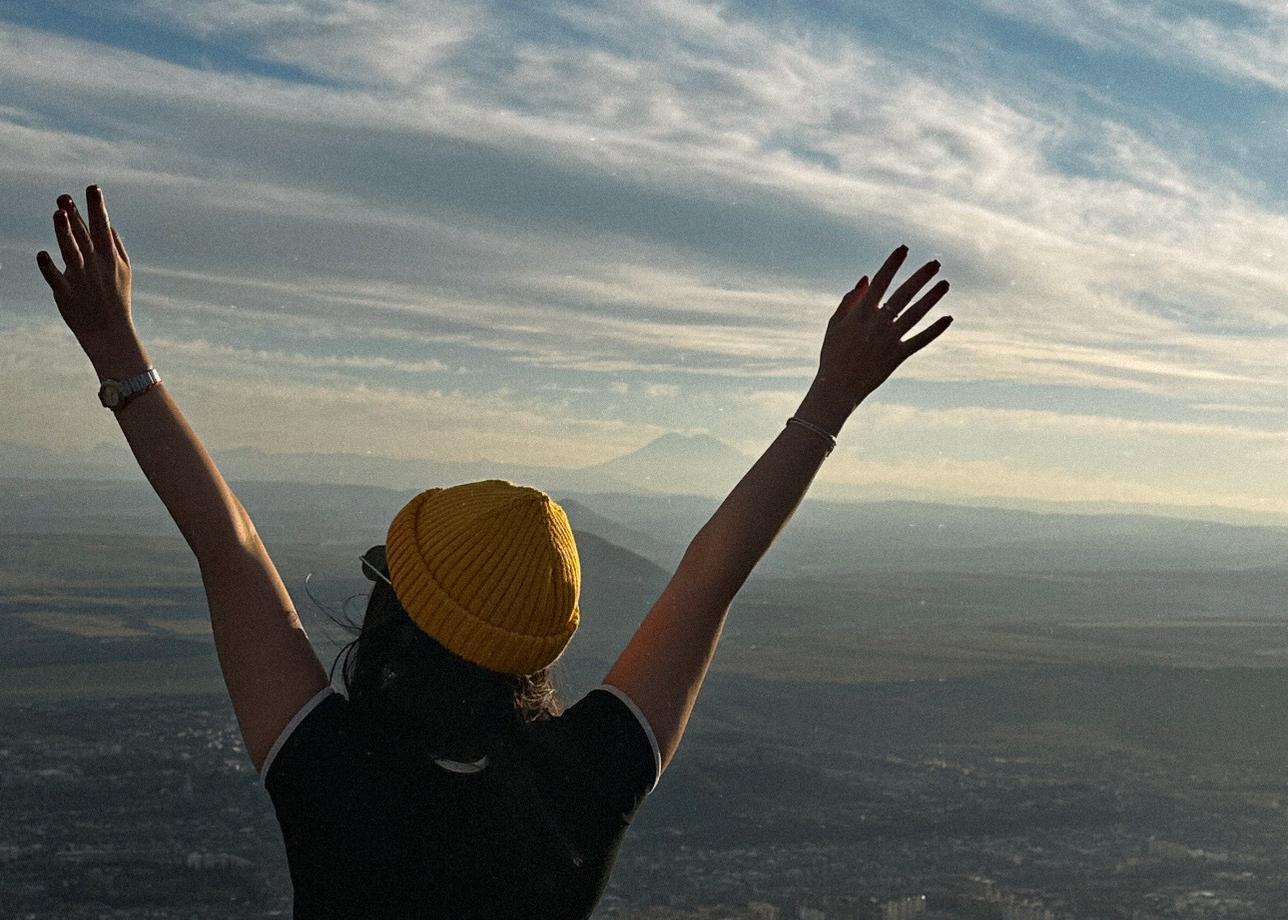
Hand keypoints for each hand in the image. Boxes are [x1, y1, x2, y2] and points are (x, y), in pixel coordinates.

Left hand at [36, 185, 136, 365]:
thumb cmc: (116, 299)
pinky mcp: (66, 294)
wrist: (110, 333)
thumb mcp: (124, 272)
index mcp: (110, 259)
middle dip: (76, 216)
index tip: (92, 188)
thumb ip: (116, 247)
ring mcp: (81, 279)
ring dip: (65, 234)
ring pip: (71, 253)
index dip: (97, 208)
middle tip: (64, 196)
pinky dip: (49, 267)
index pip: (103, 228)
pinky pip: (55, 278)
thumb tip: (108, 224)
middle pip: (84, 236)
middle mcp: (95, 266)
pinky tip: (42, 254)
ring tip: (57, 214)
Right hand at [798, 245, 952, 432]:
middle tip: (936, 263)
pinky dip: (934, 330)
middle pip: (904, 294)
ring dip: (932, 298)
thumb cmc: (833, 354)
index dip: (893, 264)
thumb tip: (868, 279)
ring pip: (916, 314)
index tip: (904, 249)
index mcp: (861, 313)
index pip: (881, 282)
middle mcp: (878, 324)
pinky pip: (920, 340)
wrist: (837, 388)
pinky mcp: (898, 356)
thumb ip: (850, 301)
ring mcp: (889, 340)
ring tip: (945, 283)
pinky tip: (948, 318)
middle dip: (921, 277)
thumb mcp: (835, 325)